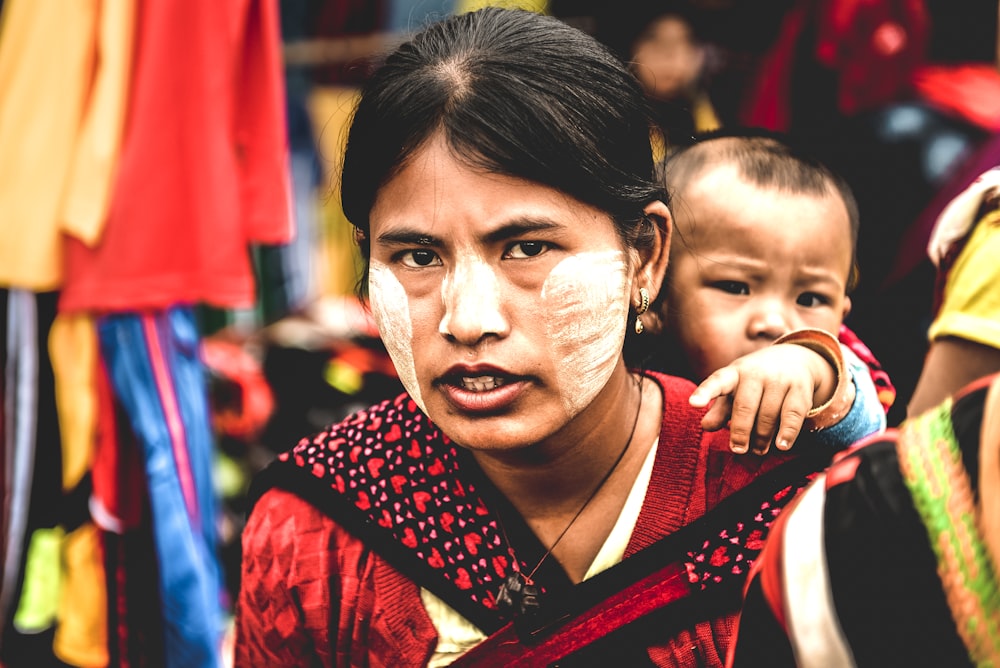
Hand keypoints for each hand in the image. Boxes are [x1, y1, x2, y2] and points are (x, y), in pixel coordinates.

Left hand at [689, 344, 835, 454]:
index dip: (705, 393)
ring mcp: (779, 379)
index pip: (717, 382)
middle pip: (744, 406)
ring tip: (758, 450)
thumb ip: (720, 409)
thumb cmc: (755, 382)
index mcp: (734, 373)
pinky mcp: (799, 388)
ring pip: (768, 413)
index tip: (693, 403)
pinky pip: (792, 414)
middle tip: (738, 449)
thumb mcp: (734, 391)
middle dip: (740, 431)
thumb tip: (705, 426)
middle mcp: (755, 373)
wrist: (794, 359)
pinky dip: (787, 432)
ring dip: (762, 437)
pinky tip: (781, 445)